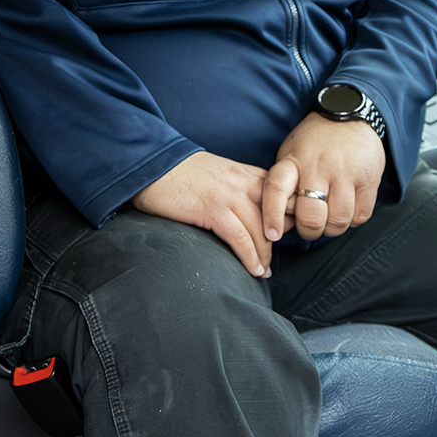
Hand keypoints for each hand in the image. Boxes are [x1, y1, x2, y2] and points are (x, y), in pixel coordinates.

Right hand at [130, 151, 272, 277]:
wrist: (150, 164)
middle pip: (275, 215)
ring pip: (261, 231)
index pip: (279, 195)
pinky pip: (241, 239)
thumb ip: (234, 185)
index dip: (286, 217)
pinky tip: (253, 270)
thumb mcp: (215, 172)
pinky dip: (251, 258)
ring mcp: (229, 196)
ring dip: (265, 256)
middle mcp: (242, 182)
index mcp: (243, 172)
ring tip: (263, 272)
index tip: (284, 235)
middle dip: (279, 240)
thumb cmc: (177, 172)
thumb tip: (243, 208)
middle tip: (274, 258)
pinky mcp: (213, 210)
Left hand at [262, 113, 385, 242]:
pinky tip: (346, 210)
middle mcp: (318, 167)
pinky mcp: (368, 179)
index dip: (272, 216)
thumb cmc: (314, 141)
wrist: (348, 116)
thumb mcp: (290, 152)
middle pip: (311, 216)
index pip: (276, 190)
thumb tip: (278, 218)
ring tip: (328, 220)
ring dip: (332, 229)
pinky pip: (360, 216)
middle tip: (309, 228)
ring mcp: (345, 174)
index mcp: (293, 161)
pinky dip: (352, 221)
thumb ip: (284, 181)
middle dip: (309, 231)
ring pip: (338, 221)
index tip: (272, 234)